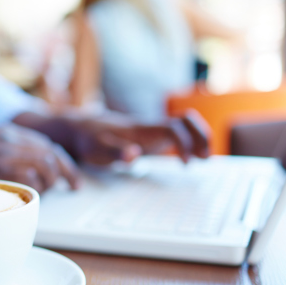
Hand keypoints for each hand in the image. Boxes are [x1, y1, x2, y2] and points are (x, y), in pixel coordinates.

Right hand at [0, 125, 80, 192]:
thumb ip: (5, 152)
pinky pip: (26, 178)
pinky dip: (33, 188)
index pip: (46, 144)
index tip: (70, 176)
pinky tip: (28, 195)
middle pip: (50, 153)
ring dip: (50, 181)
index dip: (63, 161)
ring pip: (43, 164)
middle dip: (65, 172)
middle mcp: (6, 138)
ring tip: (44, 192)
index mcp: (5, 131)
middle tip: (71, 186)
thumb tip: (29, 169)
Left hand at [67, 109, 210, 164]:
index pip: (172, 128)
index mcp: (140, 130)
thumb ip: (116, 152)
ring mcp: (151, 130)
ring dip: (199, 137)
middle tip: (205, 159)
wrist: (80, 129)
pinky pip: (177, 133)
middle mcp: (150, 127)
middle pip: (186, 120)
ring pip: (184, 124)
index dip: (185, 143)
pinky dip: (189, 142)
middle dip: (201, 137)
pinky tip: (189, 158)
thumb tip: (134, 155)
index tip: (185, 163)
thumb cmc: (88, 142)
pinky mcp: (150, 136)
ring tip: (203, 159)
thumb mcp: (97, 151)